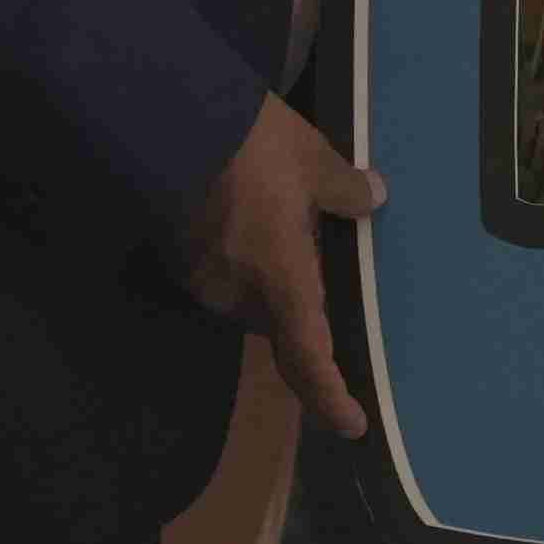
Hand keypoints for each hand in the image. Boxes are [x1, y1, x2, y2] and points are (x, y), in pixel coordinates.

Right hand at [186, 93, 381, 435]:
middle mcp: (238, 294)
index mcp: (282, 282)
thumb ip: (345, 190)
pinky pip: (219, 268)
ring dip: (265, 270)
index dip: (330, 398)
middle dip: (296, 298)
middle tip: (317, 252)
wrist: (169, 118)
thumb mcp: (314, 161)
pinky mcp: (173, 253)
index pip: (310, 359)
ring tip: (277, 217)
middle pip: (277, 320)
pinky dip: (237, 251)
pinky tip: (243, 209)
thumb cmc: (253, 146)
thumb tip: (374, 197)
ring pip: (246, 293)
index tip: (350, 425)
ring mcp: (200, 277)